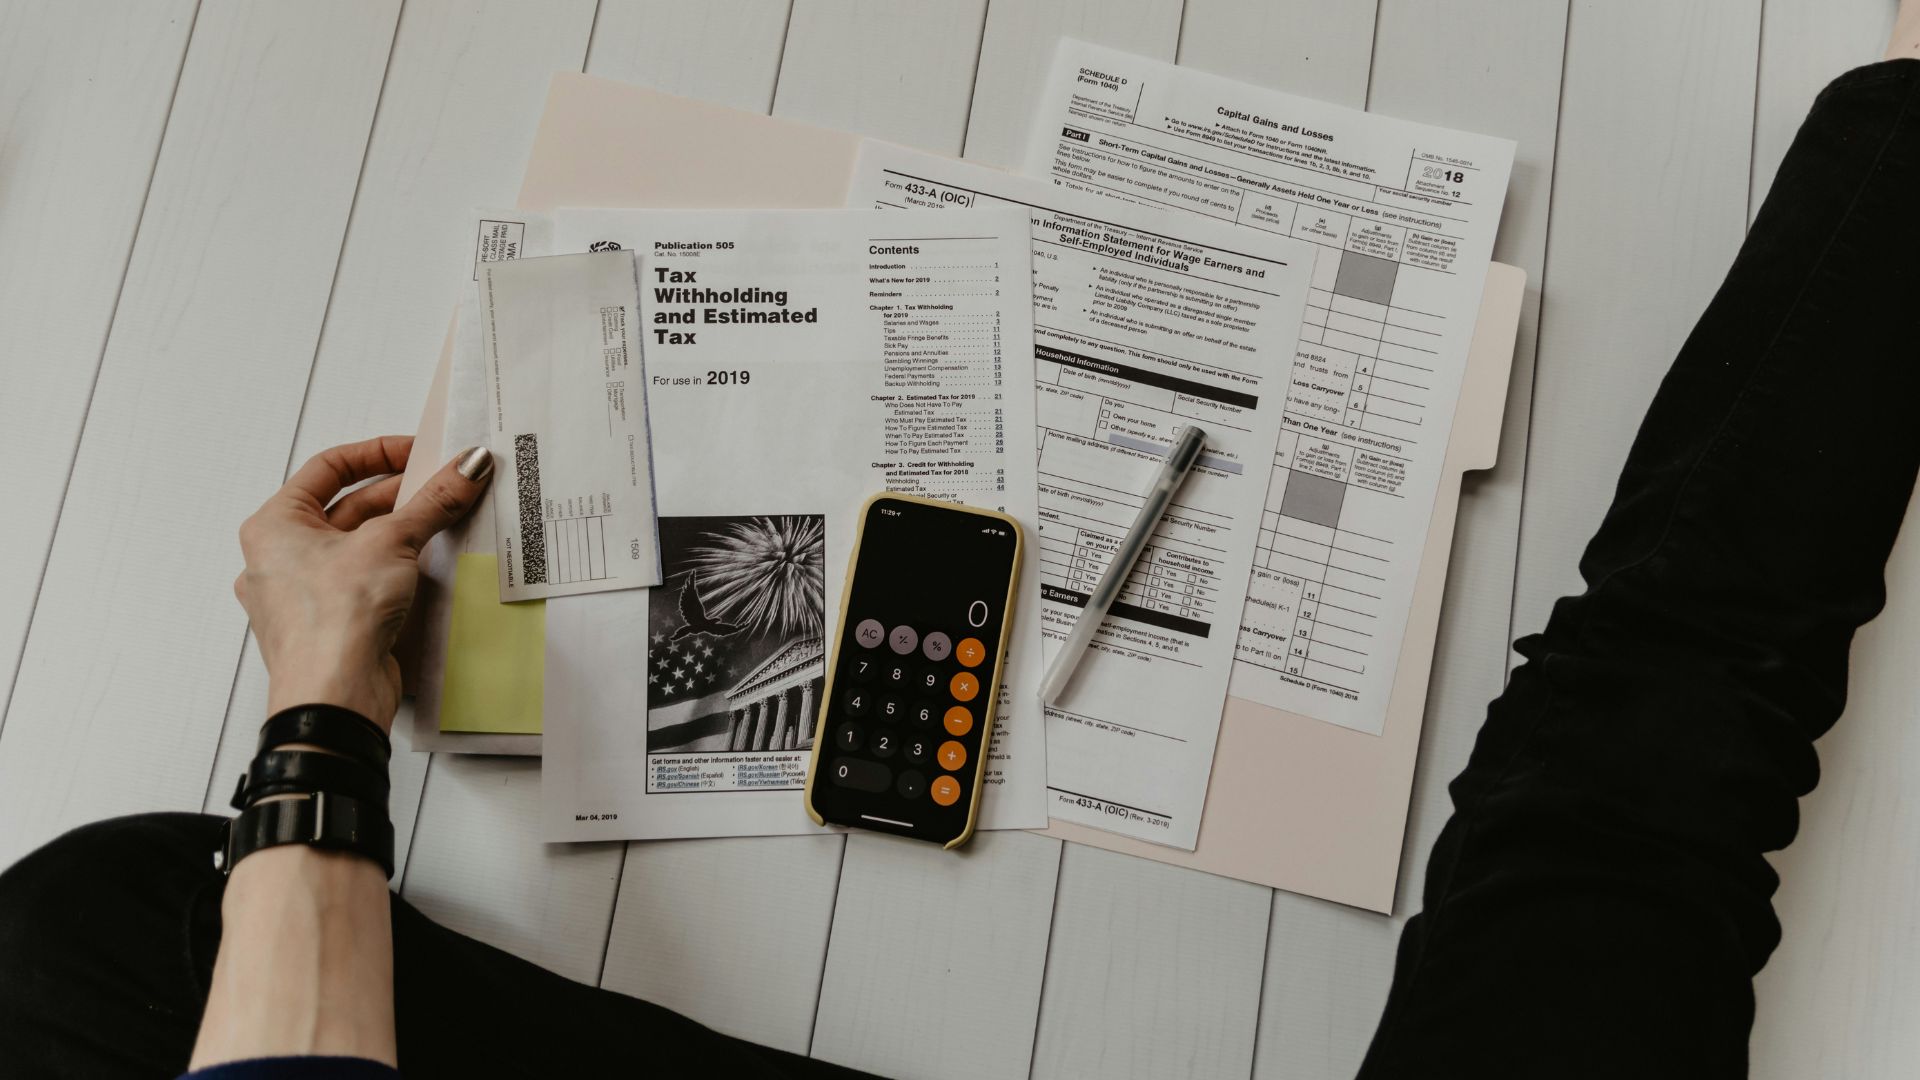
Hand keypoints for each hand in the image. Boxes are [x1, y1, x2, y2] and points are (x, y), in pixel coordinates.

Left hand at [234, 436, 492, 730]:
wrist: (333, 697)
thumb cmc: (331, 622)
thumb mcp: (392, 541)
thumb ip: (433, 501)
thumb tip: (465, 468)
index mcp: (273, 525)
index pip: (328, 468)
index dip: (378, 453)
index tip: (418, 452)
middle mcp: (280, 558)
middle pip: (347, 508)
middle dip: (399, 496)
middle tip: (443, 486)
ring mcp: (303, 595)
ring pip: (358, 547)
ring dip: (400, 532)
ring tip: (442, 521)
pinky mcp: (331, 625)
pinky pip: (365, 582)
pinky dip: (395, 568)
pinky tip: (426, 566)